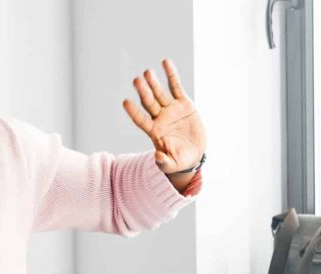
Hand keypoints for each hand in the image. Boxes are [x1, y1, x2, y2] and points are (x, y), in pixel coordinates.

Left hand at [122, 60, 206, 180]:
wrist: (194, 153)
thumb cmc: (180, 160)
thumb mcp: (173, 165)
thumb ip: (164, 163)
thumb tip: (157, 157)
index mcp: (154, 131)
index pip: (140, 119)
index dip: (133, 112)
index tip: (125, 102)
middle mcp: (159, 117)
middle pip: (148, 102)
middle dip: (143, 92)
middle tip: (136, 80)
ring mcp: (170, 109)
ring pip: (160, 93)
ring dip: (153, 82)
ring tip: (147, 72)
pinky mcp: (183, 103)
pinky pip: (176, 86)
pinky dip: (171, 74)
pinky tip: (165, 62)